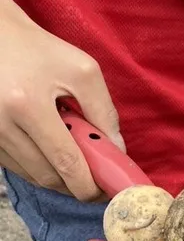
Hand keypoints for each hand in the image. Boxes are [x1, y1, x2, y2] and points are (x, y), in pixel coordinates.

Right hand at [0, 0, 121, 199]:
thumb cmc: (40, 49)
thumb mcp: (82, 71)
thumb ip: (103, 112)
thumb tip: (116, 151)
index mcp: (28, 104)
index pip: (65, 162)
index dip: (87, 185)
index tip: (104, 192)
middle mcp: (1, 122)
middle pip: (46, 176)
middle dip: (74, 185)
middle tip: (94, 181)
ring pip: (29, 175)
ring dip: (56, 178)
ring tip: (73, 160)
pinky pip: (14, 166)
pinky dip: (36, 167)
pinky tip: (48, 152)